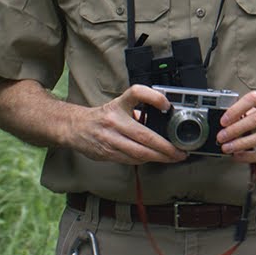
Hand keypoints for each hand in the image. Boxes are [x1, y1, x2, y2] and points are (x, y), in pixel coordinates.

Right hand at [67, 84, 186, 164]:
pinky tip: (154, 159)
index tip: (167, 104)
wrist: (75, 127)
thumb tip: (164, 116)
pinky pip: (131, 160)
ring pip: (139, 152)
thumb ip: (139, 109)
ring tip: (172, 157)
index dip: (153, 97)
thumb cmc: (104, 116)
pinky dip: (145, 160)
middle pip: (145, 136)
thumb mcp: (120, 105)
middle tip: (180, 151)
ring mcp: (109, 138)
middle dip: (166, 147)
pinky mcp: (107, 153)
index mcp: (119, 105)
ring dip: (159, 157)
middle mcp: (114, 121)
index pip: (136, 93)